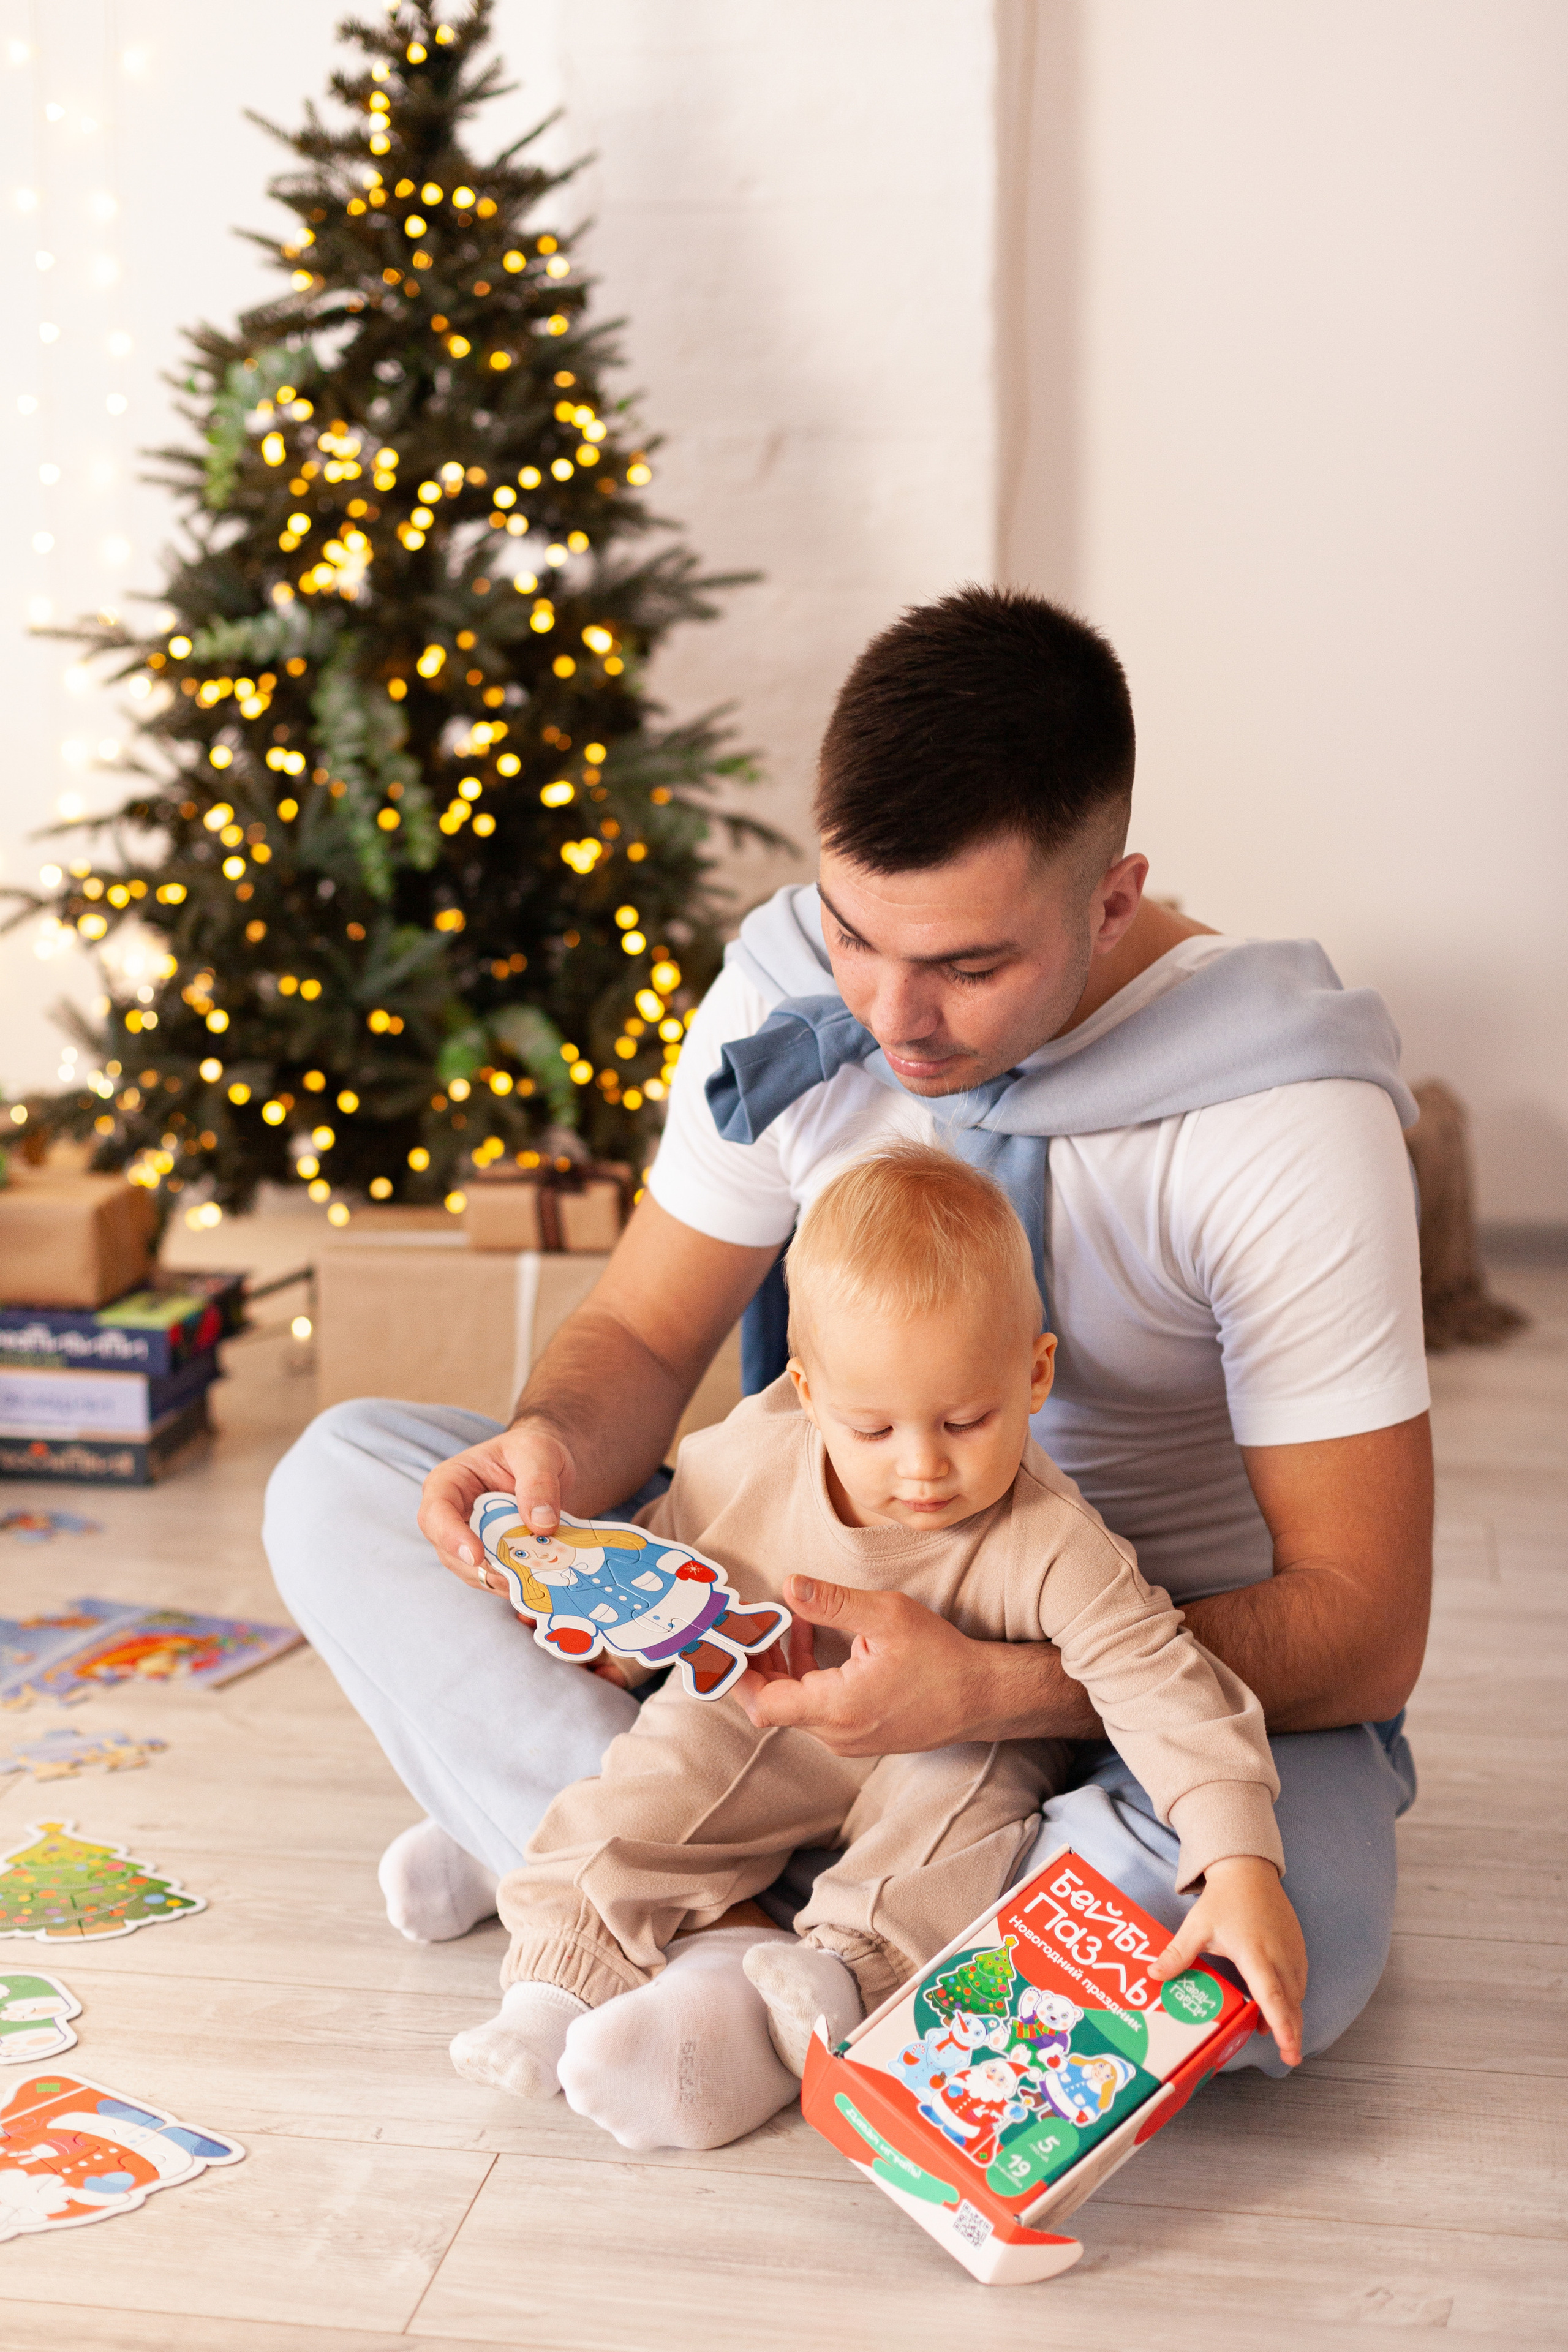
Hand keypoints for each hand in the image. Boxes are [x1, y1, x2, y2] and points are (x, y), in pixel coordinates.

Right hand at [415, 1422, 636, 1686]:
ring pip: (474, 1573)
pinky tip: (539, 1586)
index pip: (436, 1513)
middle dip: (482, 1568)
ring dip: (502, 1581)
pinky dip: (516, 1585)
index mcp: (450, 1482)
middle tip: (516, 1577)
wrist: (547, 1467)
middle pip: (450, 1553)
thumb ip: (538, 1482)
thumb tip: (540, 1525)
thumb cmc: (534, 1451)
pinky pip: (495, 1580)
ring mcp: (468, 1542)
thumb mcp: (539, 1452)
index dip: (450, 1537)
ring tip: (534, 1581)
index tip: (475, 1555)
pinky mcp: (490, 1560)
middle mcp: (451, 1517)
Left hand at [733, 1576, 995, 1755]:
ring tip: (781, 1621)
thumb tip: (789, 1586)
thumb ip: (833, 1602)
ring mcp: (846, 1737)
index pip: (763, 1703)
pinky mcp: (856, 1734)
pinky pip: (814, 1708)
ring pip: (793, 1705)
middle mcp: (835, 1732)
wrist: (981, 1698)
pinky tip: (809, 1637)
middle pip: (772, 1704)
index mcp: (837, 1707)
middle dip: (754, 1663)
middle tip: (744, 1624)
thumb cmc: (941, 1658)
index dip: (737, 1674)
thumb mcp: (888, 1616)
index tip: (727, 1642)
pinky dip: (803, 1675)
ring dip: (779, 1666)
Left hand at [1147, 1856, 1307, 2066]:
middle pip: (1290, 2003)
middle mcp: (1280, 1955)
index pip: (1272, 1996)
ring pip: (1296, 1993)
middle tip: (1289, 2057)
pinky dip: (1291, 1997)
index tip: (1289, 2048)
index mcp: (1255, 1954)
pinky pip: (1298, 1980)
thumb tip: (1154, 1975)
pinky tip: (1277, 2005)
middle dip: (1292, 2031)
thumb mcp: (1196, 1927)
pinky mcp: (1297, 1947)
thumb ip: (1178, 1954)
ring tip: (1273, 2032)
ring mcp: (1292, 1951)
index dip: (1281, 2024)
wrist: (1248, 1870)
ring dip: (1289, 2015)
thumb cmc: (1223, 1899)